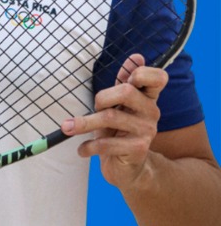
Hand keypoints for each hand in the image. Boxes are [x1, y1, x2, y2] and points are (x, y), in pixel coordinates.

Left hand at [63, 54, 165, 188]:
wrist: (129, 169)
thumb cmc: (118, 133)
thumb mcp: (118, 107)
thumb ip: (123, 83)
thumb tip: (136, 57)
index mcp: (147, 98)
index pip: (158, 77)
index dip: (142, 72)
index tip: (127, 78)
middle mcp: (152, 112)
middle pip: (126, 91)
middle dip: (102, 97)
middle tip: (94, 107)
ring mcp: (147, 131)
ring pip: (110, 117)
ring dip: (83, 123)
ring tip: (68, 129)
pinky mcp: (138, 149)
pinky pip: (106, 143)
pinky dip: (88, 146)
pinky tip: (82, 150)